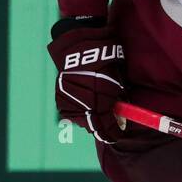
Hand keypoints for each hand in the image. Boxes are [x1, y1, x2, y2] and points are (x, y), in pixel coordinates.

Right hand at [47, 19, 125, 144]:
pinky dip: (78, 110)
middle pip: (93, 126)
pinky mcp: (60, 97)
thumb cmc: (104, 61)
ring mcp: (70, 102)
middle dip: (102, 127)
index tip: (118, 135)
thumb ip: (118, 99)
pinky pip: (70, 111)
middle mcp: (84, 105)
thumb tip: (121, 113)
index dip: (114, 133)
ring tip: (96, 112)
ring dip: (89, 118)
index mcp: (101, 102)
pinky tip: (84, 105)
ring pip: (81, 119)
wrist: (79, 46)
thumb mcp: (118, 81)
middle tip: (109, 126)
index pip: (107, 127)